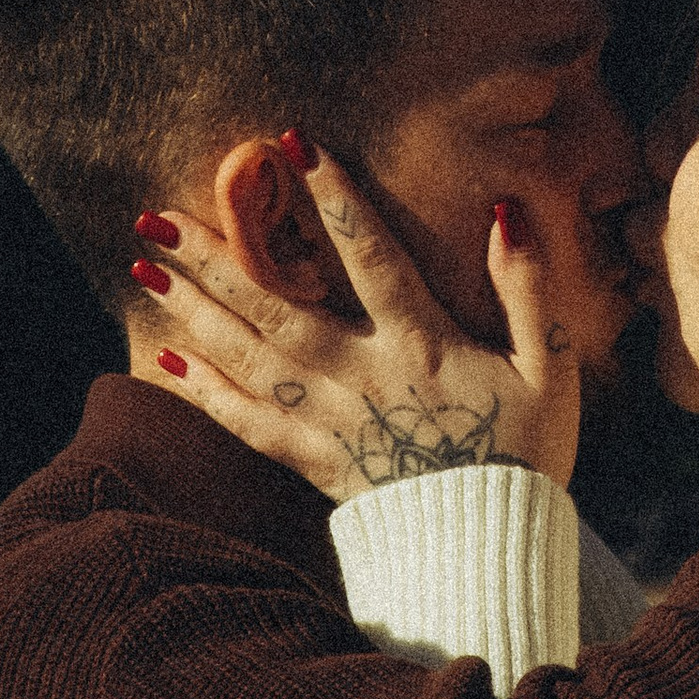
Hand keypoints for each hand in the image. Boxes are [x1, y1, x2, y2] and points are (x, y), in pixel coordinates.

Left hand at [134, 138, 580, 498]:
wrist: (492, 553)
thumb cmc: (526, 455)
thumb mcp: (551, 369)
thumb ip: (531, 289)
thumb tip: (507, 212)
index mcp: (422, 346)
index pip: (372, 256)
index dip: (334, 199)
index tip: (294, 145)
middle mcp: (364, 377)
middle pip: (280, 306)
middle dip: (219, 255)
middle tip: (160, 213)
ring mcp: (331, 422)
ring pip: (251, 356)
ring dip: (196, 308)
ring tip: (147, 265)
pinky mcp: (313, 463)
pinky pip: (247, 423)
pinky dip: (204, 391)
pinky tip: (165, 357)